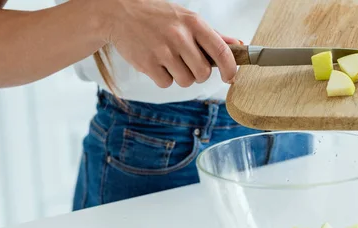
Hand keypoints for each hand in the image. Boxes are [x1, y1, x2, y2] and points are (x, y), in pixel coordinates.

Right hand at [104, 0, 238, 87]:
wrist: (119, 13)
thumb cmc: (158, 16)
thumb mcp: (187, 19)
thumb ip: (213, 35)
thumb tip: (238, 45)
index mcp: (193, 23)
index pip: (221, 51)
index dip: (230, 68)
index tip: (230, 77)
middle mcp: (179, 36)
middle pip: (203, 73)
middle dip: (198, 73)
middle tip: (188, 64)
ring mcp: (163, 51)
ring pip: (185, 81)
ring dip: (180, 77)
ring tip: (170, 61)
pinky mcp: (148, 63)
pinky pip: (166, 84)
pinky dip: (163, 78)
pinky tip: (157, 63)